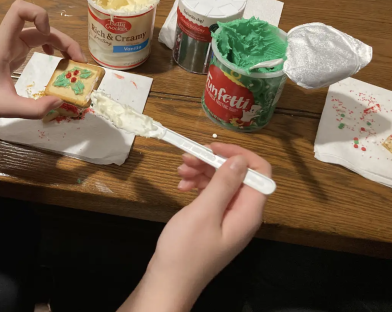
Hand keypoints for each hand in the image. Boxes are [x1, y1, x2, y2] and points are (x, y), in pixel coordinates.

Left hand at [0, 0, 85, 119]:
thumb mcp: (6, 108)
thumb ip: (34, 108)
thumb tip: (59, 102)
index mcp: (3, 44)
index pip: (19, 10)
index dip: (38, 14)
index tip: (48, 36)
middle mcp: (7, 39)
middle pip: (39, 25)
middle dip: (62, 39)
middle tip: (79, 61)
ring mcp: (9, 44)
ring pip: (39, 33)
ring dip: (58, 43)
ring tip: (73, 61)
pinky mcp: (10, 52)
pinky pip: (33, 41)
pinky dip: (48, 47)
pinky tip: (54, 60)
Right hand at [119, 144, 270, 311]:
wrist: (169, 281)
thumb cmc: (186, 249)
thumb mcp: (204, 212)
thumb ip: (224, 184)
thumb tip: (240, 160)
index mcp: (248, 213)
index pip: (260, 173)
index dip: (240, 155)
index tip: (213, 147)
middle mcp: (243, 214)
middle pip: (238, 176)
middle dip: (213, 162)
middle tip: (186, 158)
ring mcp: (228, 219)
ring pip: (222, 183)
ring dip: (202, 172)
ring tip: (179, 170)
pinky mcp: (214, 222)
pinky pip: (212, 196)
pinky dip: (197, 186)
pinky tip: (181, 186)